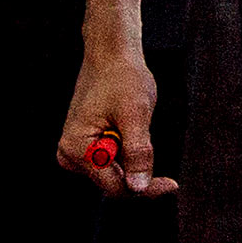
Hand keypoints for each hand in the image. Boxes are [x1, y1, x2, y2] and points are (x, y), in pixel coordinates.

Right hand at [58, 45, 173, 196]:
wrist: (111, 53)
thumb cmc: (122, 76)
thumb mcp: (135, 113)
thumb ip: (137, 152)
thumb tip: (138, 188)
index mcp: (77, 148)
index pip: (115, 187)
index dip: (145, 189)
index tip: (172, 185)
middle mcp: (70, 154)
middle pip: (113, 183)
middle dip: (139, 173)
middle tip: (161, 161)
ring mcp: (75, 151)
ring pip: (114, 174)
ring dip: (133, 160)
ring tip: (136, 127)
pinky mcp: (85, 146)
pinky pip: (112, 162)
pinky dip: (127, 153)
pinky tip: (130, 130)